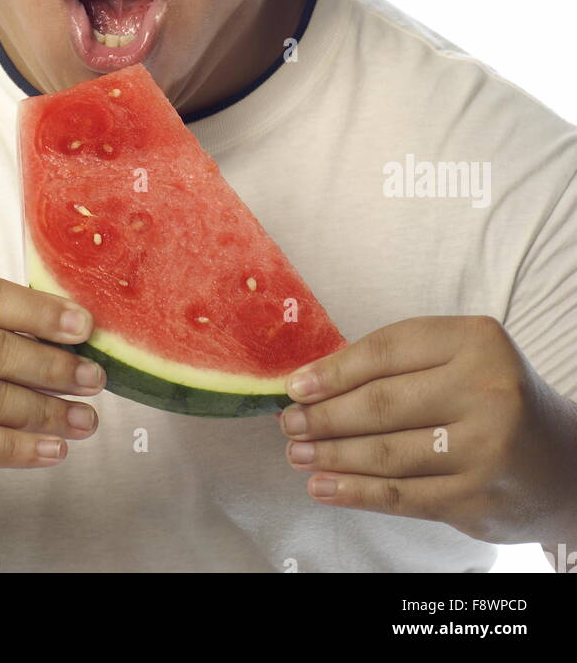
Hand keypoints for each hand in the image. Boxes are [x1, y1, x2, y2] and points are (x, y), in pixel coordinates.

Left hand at [278, 315, 576, 542]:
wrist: (560, 463)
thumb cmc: (491, 398)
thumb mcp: (460, 360)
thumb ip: (401, 364)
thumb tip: (314, 381)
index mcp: (476, 341)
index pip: (387, 352)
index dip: (333, 370)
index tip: (295, 386)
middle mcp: (486, 390)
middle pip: (382, 404)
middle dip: (325, 416)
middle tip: (288, 423)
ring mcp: (485, 447)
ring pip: (387, 453)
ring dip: (332, 455)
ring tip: (297, 453)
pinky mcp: (477, 497)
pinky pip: (401, 495)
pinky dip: (355, 492)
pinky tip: (323, 486)